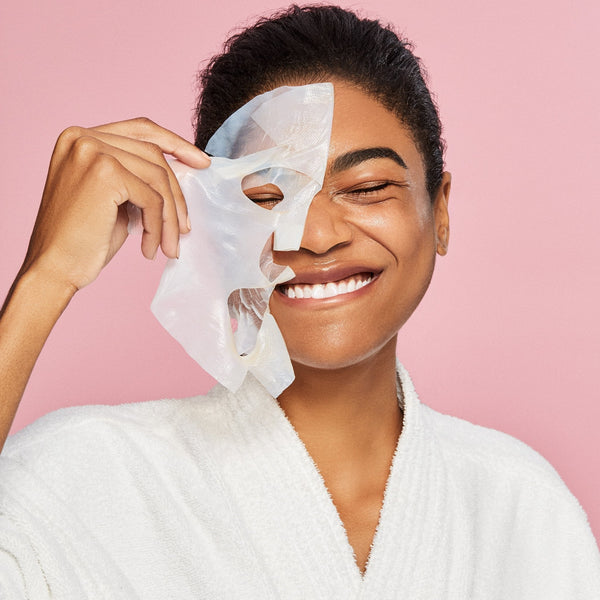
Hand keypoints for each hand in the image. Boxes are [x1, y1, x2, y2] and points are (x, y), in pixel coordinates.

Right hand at [22, 117, 209, 291]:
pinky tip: (150, 249)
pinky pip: (152, 199)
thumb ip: (137, 176)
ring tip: (169, 246)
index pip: (140, 129)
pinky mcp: (104, 172)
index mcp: (80, 137)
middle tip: (186, 227)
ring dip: (170, 218)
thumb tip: (183, 172)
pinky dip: (158, 227)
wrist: (54, 267)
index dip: (175, 143)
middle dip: (177, 194)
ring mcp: (92, 150)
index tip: (201, 163)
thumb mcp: (113, 197)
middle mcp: (83, 136)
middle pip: (154, 155)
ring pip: (158, 178)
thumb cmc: (82, 238)